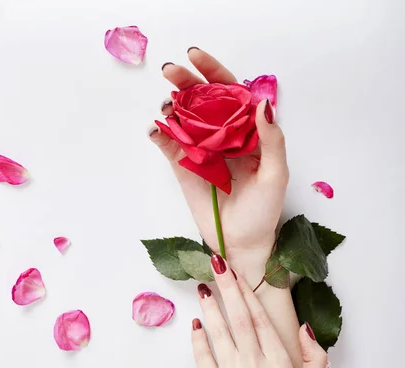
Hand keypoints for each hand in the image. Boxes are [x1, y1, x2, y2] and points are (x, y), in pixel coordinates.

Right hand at [149, 48, 288, 281]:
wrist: (242, 243)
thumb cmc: (264, 211)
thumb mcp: (276, 175)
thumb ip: (271, 140)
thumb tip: (261, 103)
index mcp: (247, 132)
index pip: (229, 93)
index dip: (214, 72)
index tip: (196, 56)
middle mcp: (223, 137)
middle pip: (201, 100)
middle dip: (185, 81)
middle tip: (170, 71)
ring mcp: (202, 151)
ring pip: (183, 119)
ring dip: (171, 107)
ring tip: (167, 106)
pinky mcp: (185, 168)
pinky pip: (170, 146)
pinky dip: (160, 135)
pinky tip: (156, 129)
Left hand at [192, 256, 326, 367]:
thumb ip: (314, 360)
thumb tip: (303, 328)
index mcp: (281, 367)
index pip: (262, 320)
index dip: (249, 293)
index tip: (238, 273)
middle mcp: (255, 367)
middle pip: (239, 317)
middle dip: (227, 287)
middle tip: (216, 262)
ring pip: (219, 331)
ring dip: (210, 306)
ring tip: (204, 286)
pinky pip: (202, 356)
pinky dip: (198, 337)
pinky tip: (196, 322)